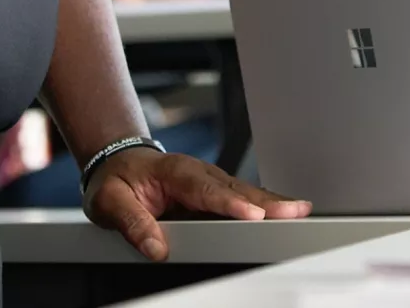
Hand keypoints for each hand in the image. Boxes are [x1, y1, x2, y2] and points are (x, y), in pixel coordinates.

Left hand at [83, 148, 312, 260]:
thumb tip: (155, 247)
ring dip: (272, 202)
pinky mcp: (214, 193)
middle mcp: (197, 173)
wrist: (117, 163)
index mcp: (173, 172)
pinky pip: (242, 198)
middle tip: (294, 211)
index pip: (205, 189)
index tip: (251, 216)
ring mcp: (209, 182)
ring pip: (244, 193)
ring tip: (299, 212)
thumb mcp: (110, 201)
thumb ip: (132, 222)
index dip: (230, 203)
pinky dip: (265, 204)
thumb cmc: (116, 180)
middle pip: (235, 189)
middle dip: (265, 201)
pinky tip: (285, 212)